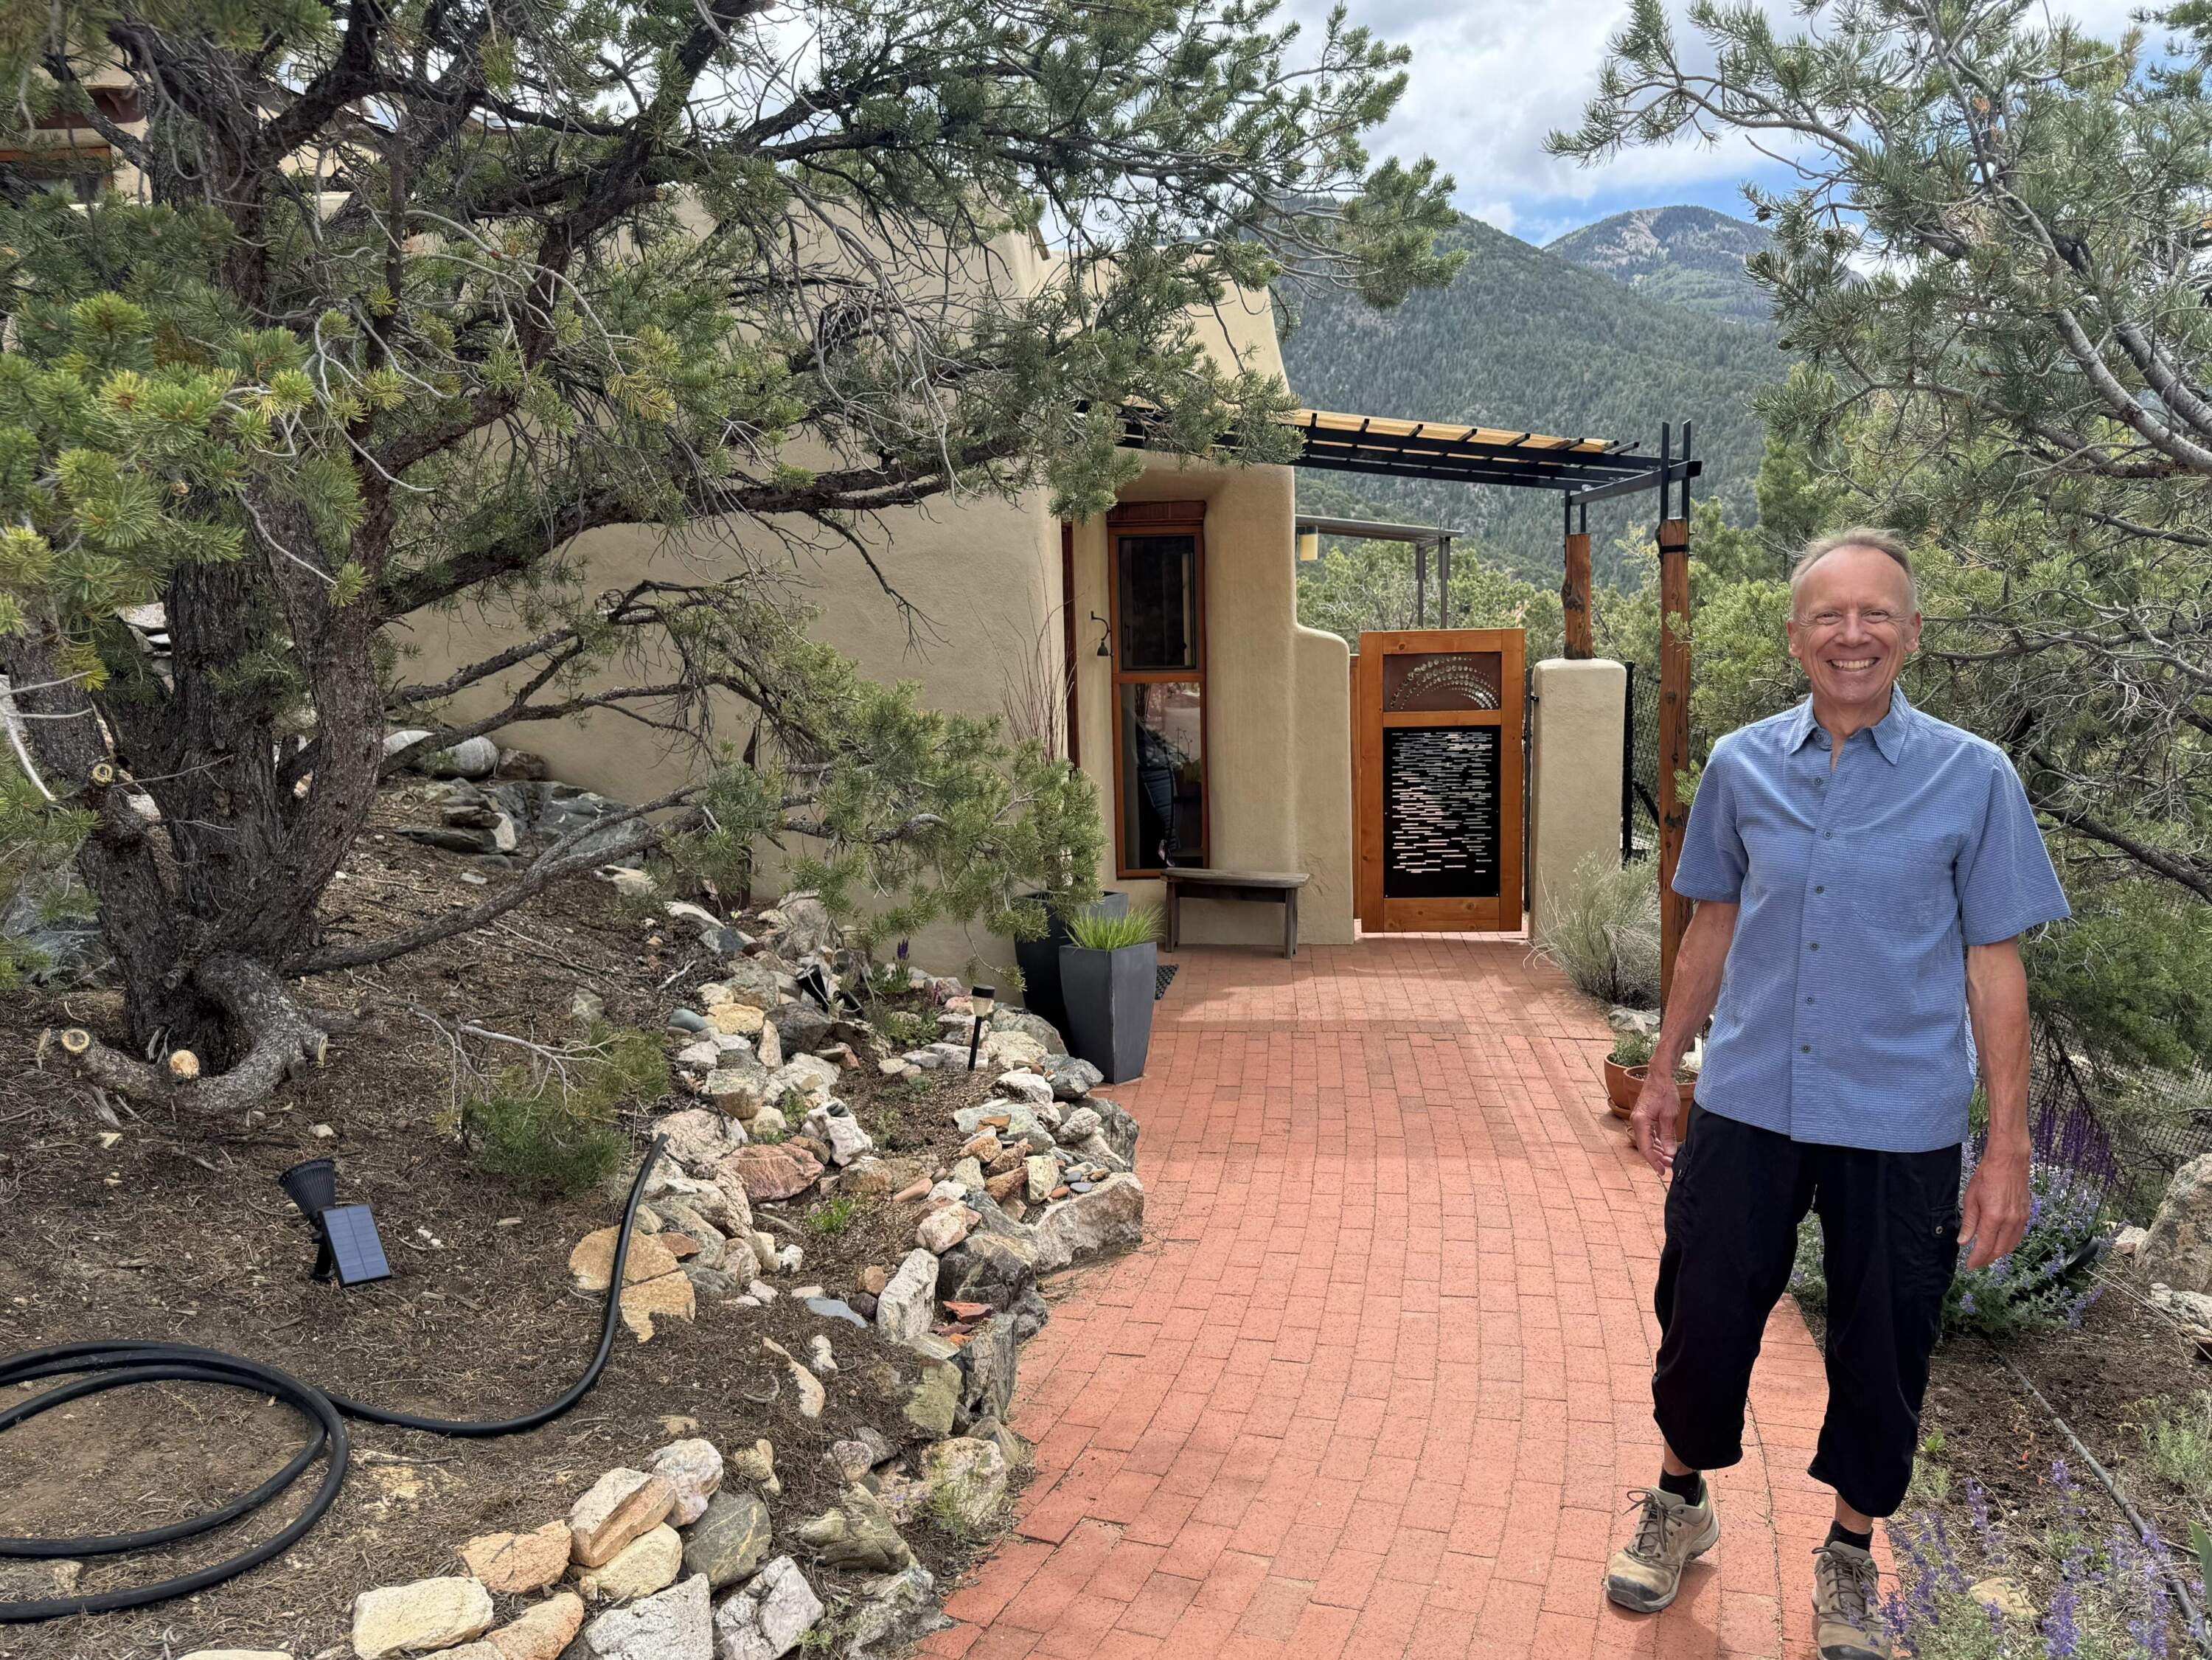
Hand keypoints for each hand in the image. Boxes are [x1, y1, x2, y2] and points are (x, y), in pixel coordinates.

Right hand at [1630, 1073, 1680, 1175]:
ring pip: (1646, 1142)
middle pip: (1644, 1147)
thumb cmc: (1665, 1092)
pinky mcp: (1644, 1118)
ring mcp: (1639, 1120)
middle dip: (1656, 1158)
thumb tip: (1669, 1154)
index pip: (1645, 1149)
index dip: (1654, 1162)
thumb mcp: (1669, 1116)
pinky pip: (1648, 1135)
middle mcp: (1637, 1122)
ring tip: (1669, 1159)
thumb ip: (1668, 1137)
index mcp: (1640, 1122)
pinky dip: (1656, 1143)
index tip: (1663, 1171)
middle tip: (1670, 1166)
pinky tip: (1665, 1148)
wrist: (1660, 1076)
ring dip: (1657, 1152)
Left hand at [1959, 1144, 2030, 1270]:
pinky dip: (2009, 1243)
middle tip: (1976, 1262)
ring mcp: (2021, 1219)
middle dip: (1987, 1259)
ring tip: (1986, 1255)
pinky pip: (2018, 1236)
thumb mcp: (1971, 1198)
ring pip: (2011, 1245)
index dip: (1977, 1259)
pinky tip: (2000, 1243)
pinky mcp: (2026, 1215)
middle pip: (2000, 1250)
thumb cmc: (1988, 1175)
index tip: (1969, 1265)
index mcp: (1995, 1218)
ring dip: (1999, 1253)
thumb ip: (1969, 1223)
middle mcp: (2011, 1221)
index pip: (1985, 1247)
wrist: (2009, 1161)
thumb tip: (1964, 1241)